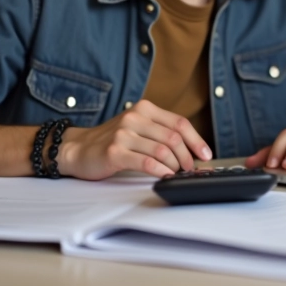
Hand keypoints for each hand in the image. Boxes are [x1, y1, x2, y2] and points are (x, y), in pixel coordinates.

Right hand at [57, 100, 212, 179]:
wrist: (78, 149)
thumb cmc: (112, 142)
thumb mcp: (138, 128)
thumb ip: (161, 133)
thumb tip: (193, 151)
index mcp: (145, 108)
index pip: (179, 123)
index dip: (197, 140)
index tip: (206, 155)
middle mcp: (135, 117)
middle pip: (174, 138)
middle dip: (187, 157)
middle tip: (190, 169)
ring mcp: (124, 133)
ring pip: (163, 151)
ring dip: (175, 166)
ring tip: (176, 173)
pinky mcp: (115, 151)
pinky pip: (147, 162)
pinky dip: (161, 171)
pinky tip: (165, 176)